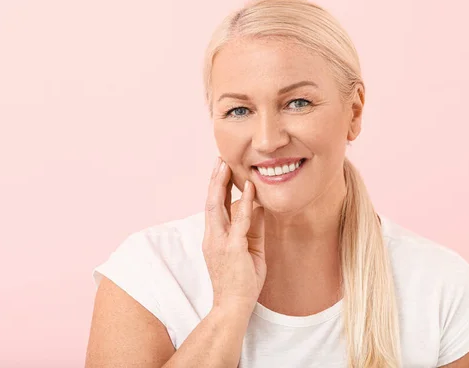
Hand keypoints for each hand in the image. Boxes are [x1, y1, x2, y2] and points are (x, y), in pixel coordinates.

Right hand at [202, 157, 266, 312]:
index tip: (221, 170)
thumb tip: (257, 207)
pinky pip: (238, 223)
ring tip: (225, 166)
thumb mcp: (250, 250)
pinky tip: (249, 189)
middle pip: (211, 202)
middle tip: (219, 160)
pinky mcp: (232, 249)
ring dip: (221, 185)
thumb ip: (252, 228)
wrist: (233, 307)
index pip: (215, 207)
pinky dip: (243, 204)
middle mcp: (213, 237)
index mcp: (214, 237)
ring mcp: (219, 243)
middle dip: (215, 180)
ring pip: (216, 207)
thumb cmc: (241, 282)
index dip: (217, 188)